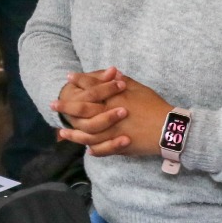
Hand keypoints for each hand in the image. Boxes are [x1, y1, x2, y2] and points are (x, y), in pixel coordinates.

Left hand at [52, 68, 172, 158]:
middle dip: (67, 106)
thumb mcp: (139, 89)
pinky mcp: (119, 146)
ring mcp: (113, 132)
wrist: (169, 128)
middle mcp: (110, 115)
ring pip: (88, 133)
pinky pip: (102, 149)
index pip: (93, 88)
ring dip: (73, 133)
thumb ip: (122, 82)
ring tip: (62, 131)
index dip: (80, 82)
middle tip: (53, 104)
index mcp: (115, 99)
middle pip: (84, 110)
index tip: (69, 77)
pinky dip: (93, 149)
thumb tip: (112, 73)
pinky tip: (85, 148)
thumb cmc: (154, 106)